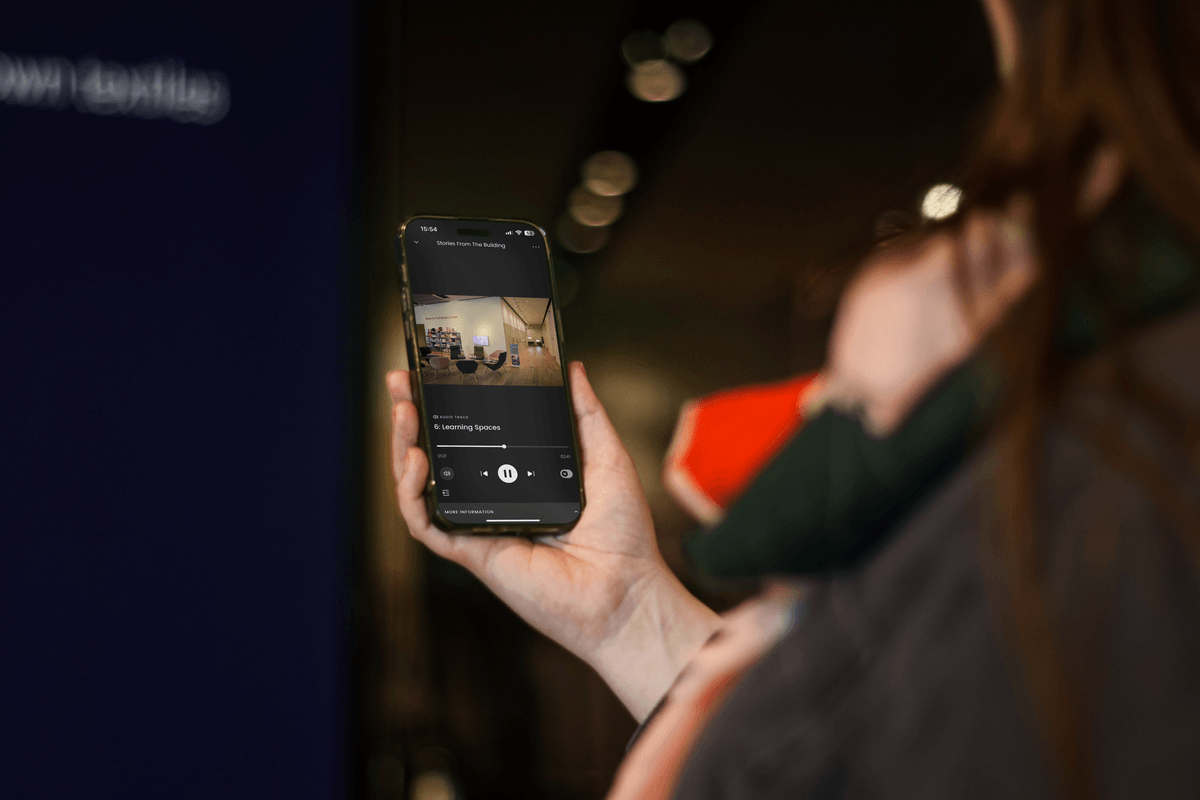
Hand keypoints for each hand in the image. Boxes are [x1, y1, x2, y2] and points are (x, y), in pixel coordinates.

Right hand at [387, 362, 719, 720]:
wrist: (626, 590)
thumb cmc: (623, 534)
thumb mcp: (606, 458)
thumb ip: (585, 414)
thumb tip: (572, 369)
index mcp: (519, 477)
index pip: (472, 434)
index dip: (448, 404)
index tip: (435, 371)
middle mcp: (493, 499)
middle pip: (436, 454)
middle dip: (412, 416)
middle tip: (399, 381)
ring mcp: (479, 526)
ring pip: (421, 487)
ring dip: (402, 447)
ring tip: (403, 411)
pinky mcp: (472, 552)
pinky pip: (426, 524)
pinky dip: (411, 493)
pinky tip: (417, 460)